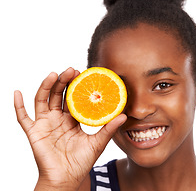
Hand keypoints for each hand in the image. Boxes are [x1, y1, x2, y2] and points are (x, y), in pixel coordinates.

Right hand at [14, 67, 126, 189]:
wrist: (66, 179)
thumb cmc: (81, 161)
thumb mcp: (97, 142)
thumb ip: (109, 128)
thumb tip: (124, 115)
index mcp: (72, 119)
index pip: (73, 97)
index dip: (76, 85)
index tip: (83, 73)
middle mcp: (57, 118)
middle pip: (58, 94)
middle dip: (63, 81)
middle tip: (71, 70)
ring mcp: (45, 124)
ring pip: (42, 100)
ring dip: (46, 86)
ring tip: (54, 74)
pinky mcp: (34, 132)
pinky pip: (23, 117)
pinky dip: (18, 105)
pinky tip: (17, 92)